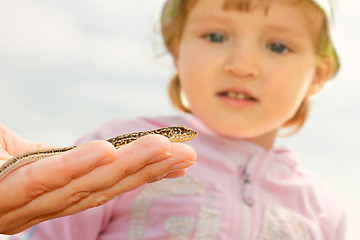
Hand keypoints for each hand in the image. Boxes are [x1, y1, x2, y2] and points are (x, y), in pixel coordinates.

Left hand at [0, 123, 195, 233]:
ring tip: (165, 150)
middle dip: (151, 171)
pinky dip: (77, 169)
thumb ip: (47, 153)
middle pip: (106, 187)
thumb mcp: (17, 155)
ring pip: (85, 187)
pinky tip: (109, 153)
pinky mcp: (2, 198)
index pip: (109, 183)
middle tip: (187, 153)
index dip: (147, 173)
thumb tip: (84, 146)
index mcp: (54, 195)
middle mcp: (46, 206)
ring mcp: (24, 206)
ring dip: (129, 169)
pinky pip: (42, 182)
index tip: (180, 158)